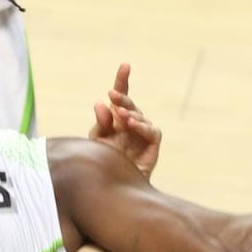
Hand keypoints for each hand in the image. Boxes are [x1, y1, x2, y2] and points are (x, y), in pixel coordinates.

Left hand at [89, 63, 162, 178]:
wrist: (114, 185)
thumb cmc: (105, 162)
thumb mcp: (98, 142)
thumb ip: (100, 124)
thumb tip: (100, 104)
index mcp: (117, 119)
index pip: (121, 97)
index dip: (123, 81)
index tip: (125, 65)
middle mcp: (131, 122)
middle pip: (130, 104)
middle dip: (122, 98)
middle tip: (112, 94)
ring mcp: (143, 132)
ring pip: (140, 116)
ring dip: (130, 113)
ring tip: (120, 115)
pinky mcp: (153, 143)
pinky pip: (151, 131)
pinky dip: (142, 126)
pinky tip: (132, 124)